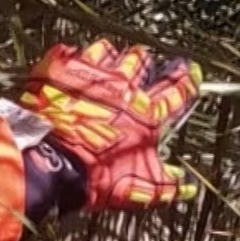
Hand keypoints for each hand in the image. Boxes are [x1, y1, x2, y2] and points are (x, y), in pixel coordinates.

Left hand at [18, 40, 201, 211]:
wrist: (50, 164)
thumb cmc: (97, 176)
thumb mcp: (140, 188)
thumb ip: (168, 186)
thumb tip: (187, 189)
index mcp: (146, 114)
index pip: (177, 90)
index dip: (187, 79)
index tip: (189, 71)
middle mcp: (124, 88)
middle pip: (142, 63)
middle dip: (145, 63)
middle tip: (142, 67)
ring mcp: (92, 75)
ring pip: (108, 51)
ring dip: (110, 58)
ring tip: (106, 64)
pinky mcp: (61, 70)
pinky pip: (71, 52)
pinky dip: (73, 59)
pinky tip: (71, 66)